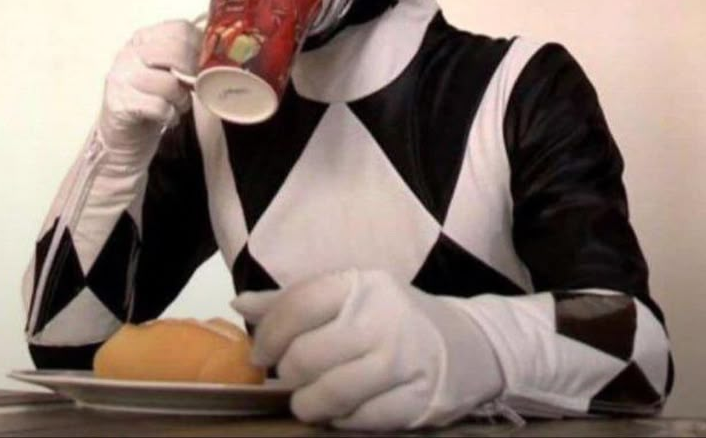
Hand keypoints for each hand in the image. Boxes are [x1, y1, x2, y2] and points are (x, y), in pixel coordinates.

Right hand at [97, 20, 200, 168]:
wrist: (124, 132)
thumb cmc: (152, 97)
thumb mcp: (168, 70)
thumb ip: (186, 58)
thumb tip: (221, 57)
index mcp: (144, 38)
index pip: (180, 28)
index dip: (200, 47)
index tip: (206, 64)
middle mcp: (130, 53)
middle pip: (175, 52)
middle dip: (193, 73)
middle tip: (194, 86)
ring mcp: (121, 77)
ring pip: (169, 83)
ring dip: (182, 99)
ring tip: (178, 105)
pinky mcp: (120, 103)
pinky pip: (159, 106)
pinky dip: (171, 115)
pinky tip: (167, 117)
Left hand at [232, 269, 503, 430]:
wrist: (466, 344)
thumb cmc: (392, 316)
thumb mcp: (348, 295)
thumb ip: (293, 300)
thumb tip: (238, 303)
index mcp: (362, 283)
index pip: (299, 303)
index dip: (269, 333)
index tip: (261, 352)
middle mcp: (383, 317)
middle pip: (306, 356)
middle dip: (288, 373)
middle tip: (291, 374)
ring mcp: (404, 360)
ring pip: (330, 395)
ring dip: (308, 403)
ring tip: (310, 396)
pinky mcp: (419, 400)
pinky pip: (360, 421)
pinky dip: (341, 420)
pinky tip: (343, 408)